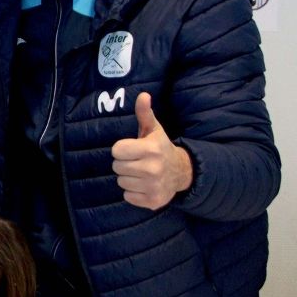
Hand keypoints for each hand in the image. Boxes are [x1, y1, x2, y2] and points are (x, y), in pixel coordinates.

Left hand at [111, 92, 192, 209]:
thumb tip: (143, 95)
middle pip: (116, 167)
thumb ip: (144, 113)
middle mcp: (153, 168)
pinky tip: (144, 184)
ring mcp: (153, 186)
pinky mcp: (153, 201)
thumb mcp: (153, 130)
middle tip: (138, 161)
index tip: (133, 149)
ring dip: (128, 178)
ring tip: (141, 173)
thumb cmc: (160, 148)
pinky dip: (133, 192)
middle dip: (124, 163)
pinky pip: (127, 196)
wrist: (181, 172)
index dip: (122, 149)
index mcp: (151, 149)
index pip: (116, 150)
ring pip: (121, 182)